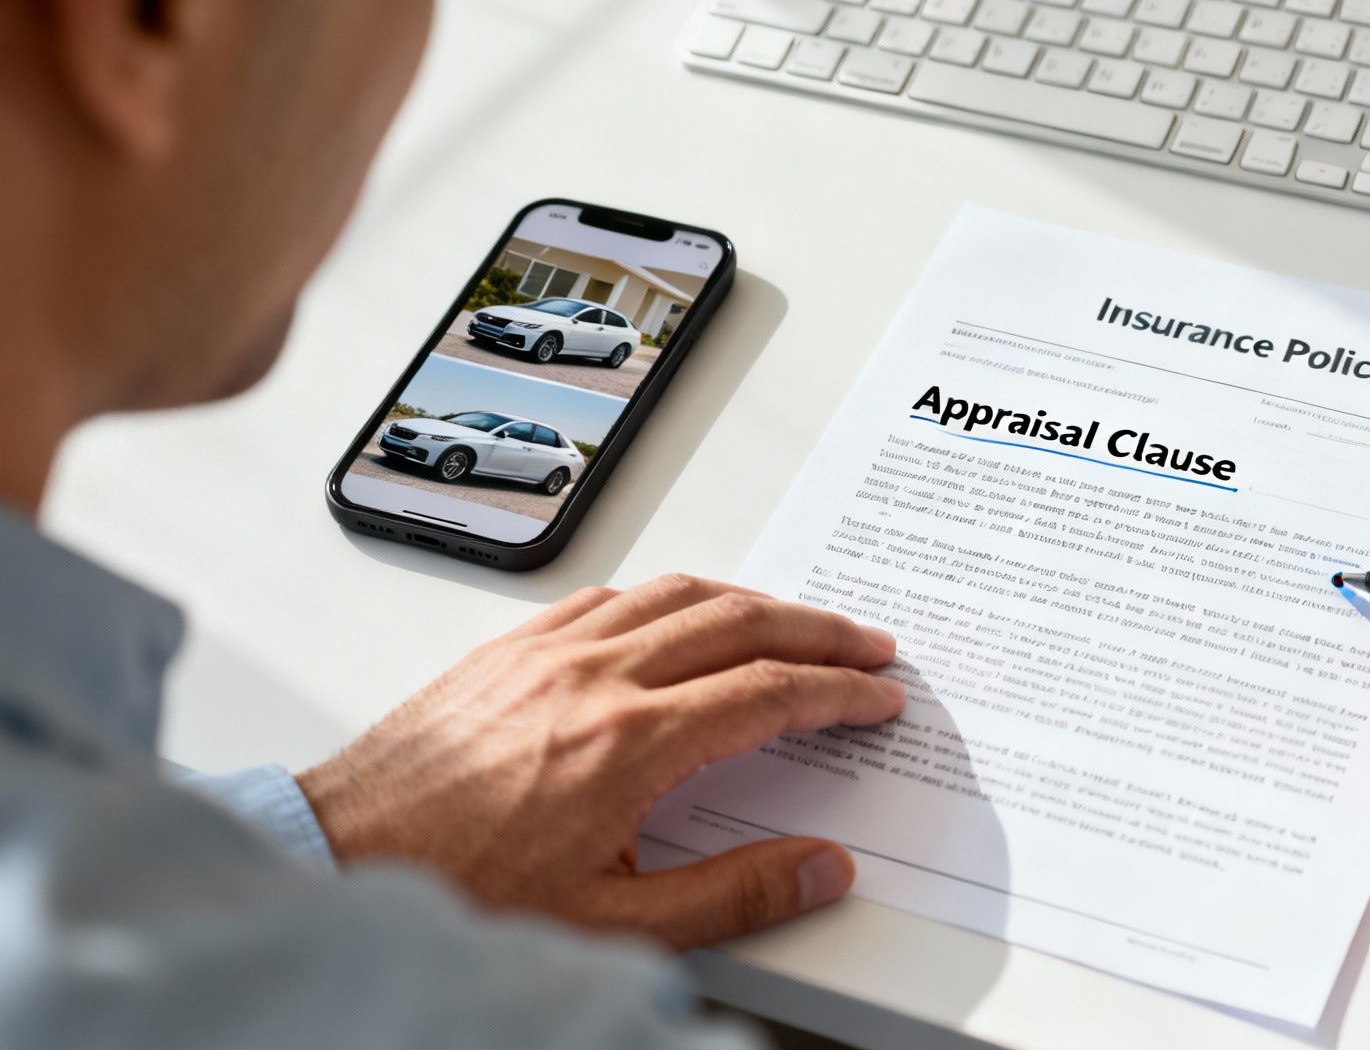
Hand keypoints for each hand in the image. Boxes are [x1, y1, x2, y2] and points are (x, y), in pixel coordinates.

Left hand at [297, 575, 903, 947]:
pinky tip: (679, 614)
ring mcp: (548, 651)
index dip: (839, 690)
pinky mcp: (509, 647)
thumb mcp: (615, 923)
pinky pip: (609, 595)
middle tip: (866, 643)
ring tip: (794, 620)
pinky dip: (668, 596)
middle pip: (739, 621)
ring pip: (677, 592)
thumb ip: (734, 896)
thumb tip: (821, 871)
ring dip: (752, 600)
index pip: (769, 692)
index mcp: (630, 743)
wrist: (345, 860)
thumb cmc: (463, 891)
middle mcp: (594, 677)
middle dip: (818, 629)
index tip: (876, 696)